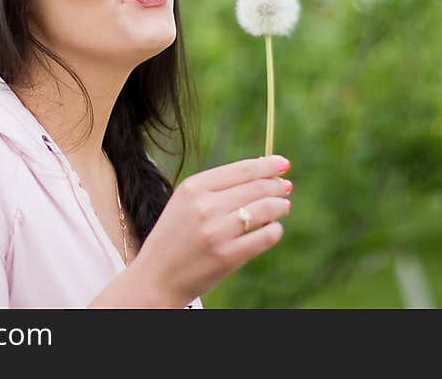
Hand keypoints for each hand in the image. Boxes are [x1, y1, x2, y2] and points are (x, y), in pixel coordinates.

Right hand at [130, 154, 292, 305]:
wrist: (156, 277)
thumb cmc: (175, 237)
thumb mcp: (185, 203)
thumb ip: (217, 188)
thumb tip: (263, 174)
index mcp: (193, 187)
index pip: (241, 169)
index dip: (267, 165)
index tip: (282, 163)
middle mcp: (205, 206)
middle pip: (256, 187)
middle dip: (277, 185)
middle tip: (285, 187)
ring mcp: (216, 232)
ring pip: (265, 209)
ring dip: (280, 206)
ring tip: (283, 206)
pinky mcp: (227, 256)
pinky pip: (266, 237)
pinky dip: (275, 231)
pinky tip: (273, 229)